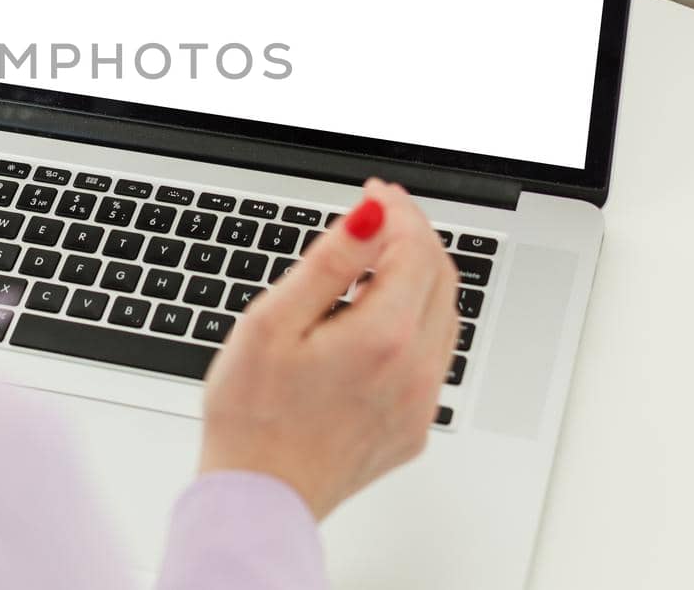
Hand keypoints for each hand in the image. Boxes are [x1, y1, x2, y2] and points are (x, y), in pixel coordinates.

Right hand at [197, 178, 458, 519]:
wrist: (257, 498)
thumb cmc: (252, 415)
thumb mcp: (273, 321)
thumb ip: (330, 262)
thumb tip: (371, 216)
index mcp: (381, 337)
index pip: (415, 249)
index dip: (398, 211)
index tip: (375, 194)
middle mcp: (413, 371)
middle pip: (439, 277)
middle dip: (413, 235)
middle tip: (378, 214)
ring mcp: (419, 403)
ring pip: (442, 317)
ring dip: (418, 276)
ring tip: (375, 258)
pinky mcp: (413, 427)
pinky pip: (431, 359)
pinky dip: (415, 322)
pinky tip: (376, 318)